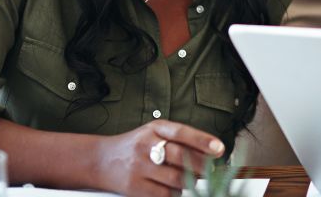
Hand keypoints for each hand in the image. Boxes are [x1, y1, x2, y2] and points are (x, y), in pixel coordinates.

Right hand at [93, 119, 224, 196]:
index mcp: (154, 129)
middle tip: (212, 170)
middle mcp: (145, 146)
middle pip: (180, 157)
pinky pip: (162, 194)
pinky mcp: (134, 187)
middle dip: (202, 165)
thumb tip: (210, 153)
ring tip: (193, 180)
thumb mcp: (155, 133)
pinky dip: (175, 194)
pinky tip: (176, 190)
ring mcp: (138, 168)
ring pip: (174, 178)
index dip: (202, 141)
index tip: (219, 148)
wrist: (101, 160)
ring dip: (189, 182)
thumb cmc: (136, 145)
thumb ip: (179, 139)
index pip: (181, 133)